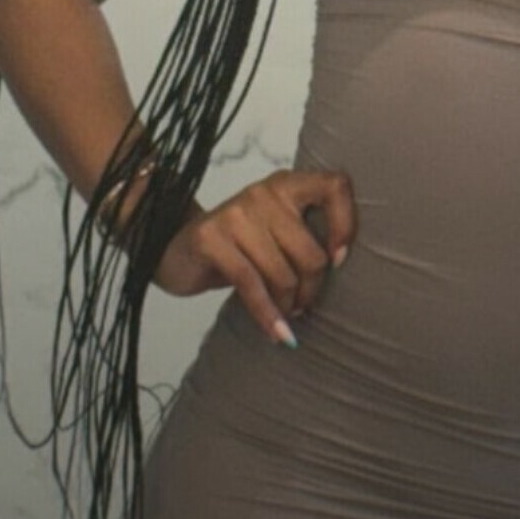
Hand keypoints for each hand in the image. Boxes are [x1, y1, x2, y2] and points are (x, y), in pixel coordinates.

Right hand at [152, 168, 357, 345]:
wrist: (174, 247)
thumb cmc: (238, 245)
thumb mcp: (275, 231)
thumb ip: (304, 236)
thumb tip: (340, 269)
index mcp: (287, 183)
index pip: (335, 186)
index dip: (345, 223)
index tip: (339, 260)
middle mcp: (264, 192)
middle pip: (310, 251)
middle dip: (311, 289)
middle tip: (303, 305)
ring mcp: (235, 213)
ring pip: (283, 273)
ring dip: (288, 306)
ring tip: (286, 316)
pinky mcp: (210, 237)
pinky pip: (250, 285)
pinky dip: (267, 315)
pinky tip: (277, 334)